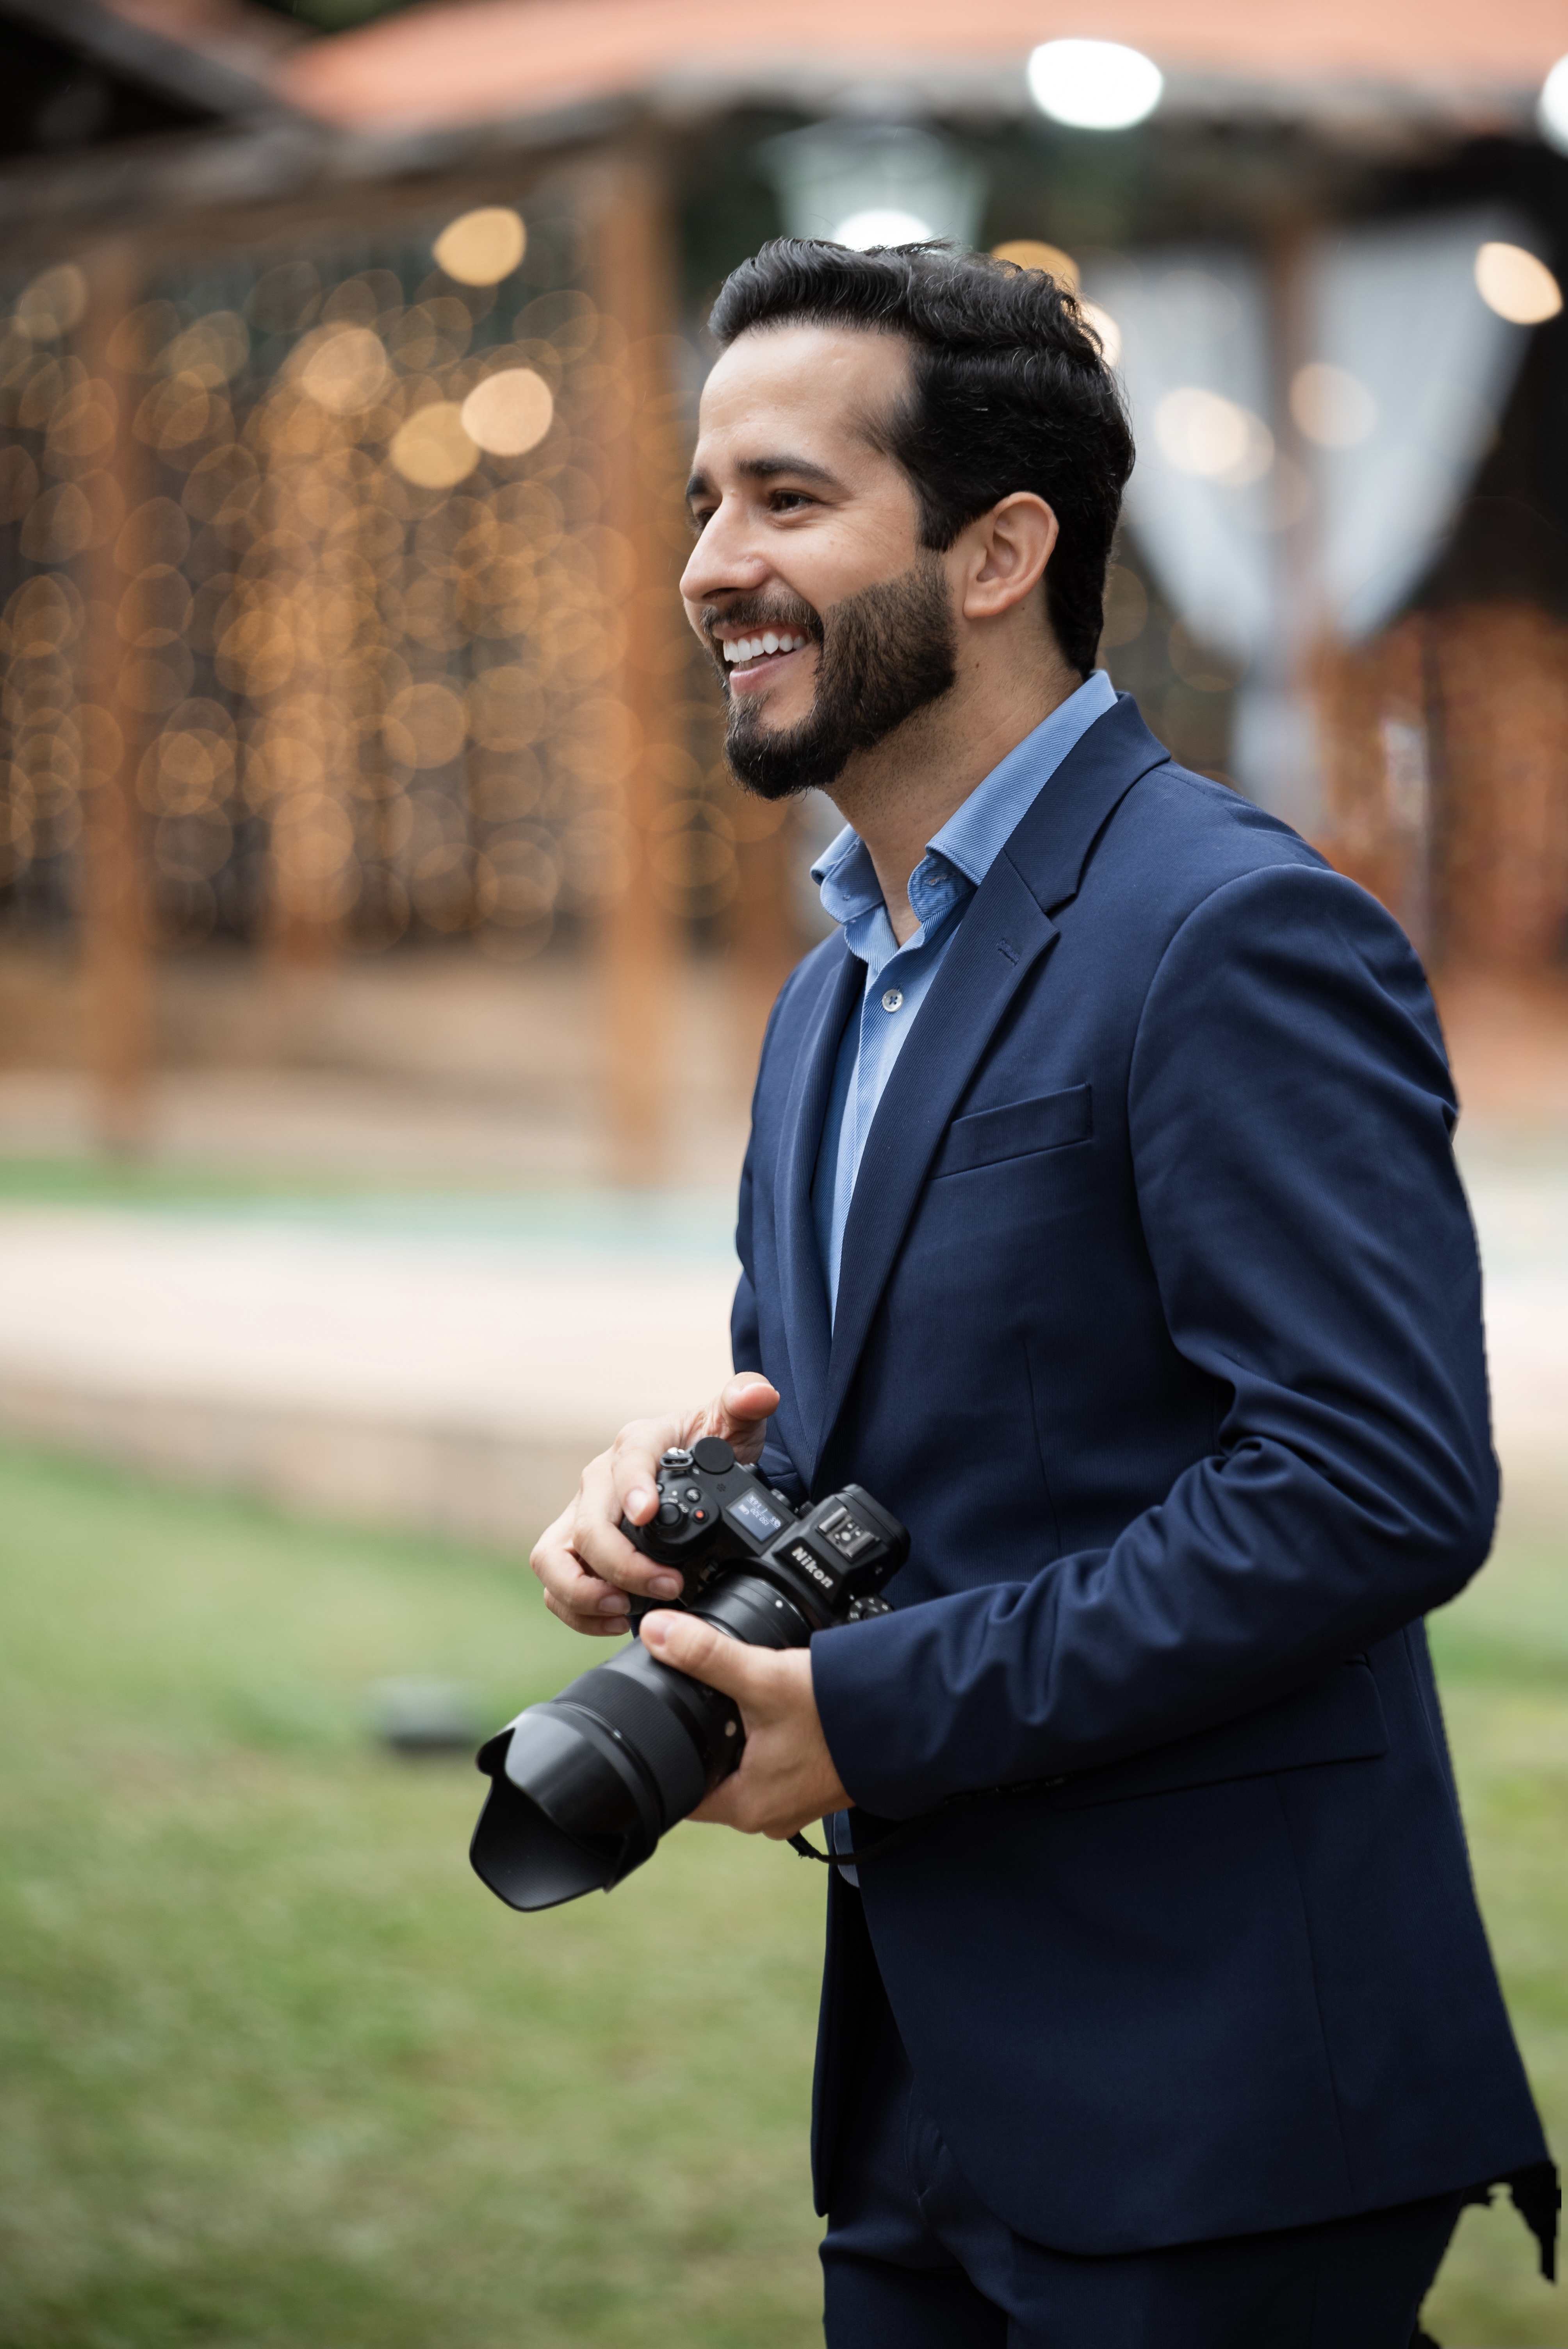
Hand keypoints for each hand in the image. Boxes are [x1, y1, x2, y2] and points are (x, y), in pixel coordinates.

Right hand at [529, 1374, 781, 1635]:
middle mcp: (600, 1481)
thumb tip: (758, 1393)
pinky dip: (577, 1608)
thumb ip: (746, 1402)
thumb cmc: (709, 1445)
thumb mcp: (734, 1424)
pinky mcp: (575, 1550)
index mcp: (637, 1444)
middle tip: (668, 1586)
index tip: (648, 1514)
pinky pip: (556, 1584)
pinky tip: (617, 1618)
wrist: (694, 1470)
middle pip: (587, 1525)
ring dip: (582, 1590)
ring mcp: (581, 1517)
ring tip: (624, 1609)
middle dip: (621, 1562)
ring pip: (552, 1557)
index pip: (626, 1463)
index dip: (632, 1490)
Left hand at [640, 1610, 850, 1838]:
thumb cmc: (840, 1714)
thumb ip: (706, 1654)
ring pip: (746, 1767)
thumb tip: (656, 1631)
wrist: (909, 1721)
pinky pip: (777, 1763)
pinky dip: (773, 1738)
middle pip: (713, 1775)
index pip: (681, 1788)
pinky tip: (784, 1711)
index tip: (669, 1716)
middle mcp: (768, 1815)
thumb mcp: (764, 1678)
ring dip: (743, 1737)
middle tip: (715, 1698)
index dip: (668, 1751)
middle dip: (710, 1738)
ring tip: (751, 1700)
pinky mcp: (816, 1786)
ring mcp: (796, 1803)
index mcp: (744, 1807)